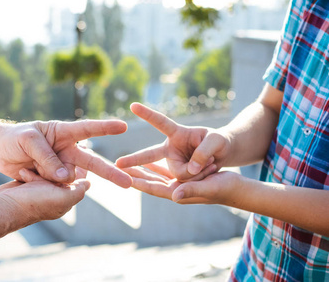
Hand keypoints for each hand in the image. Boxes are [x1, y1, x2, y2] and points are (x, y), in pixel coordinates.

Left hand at [0, 119, 131, 187]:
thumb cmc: (14, 138)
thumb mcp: (28, 141)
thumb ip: (48, 157)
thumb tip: (67, 177)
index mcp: (62, 132)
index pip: (87, 129)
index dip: (105, 128)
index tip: (124, 127)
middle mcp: (67, 149)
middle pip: (92, 162)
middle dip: (110, 172)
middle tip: (127, 183)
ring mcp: (61, 165)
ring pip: (71, 178)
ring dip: (52, 177)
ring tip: (29, 167)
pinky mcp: (53, 179)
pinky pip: (57, 186)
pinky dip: (42, 183)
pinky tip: (27, 173)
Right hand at [0, 168, 90, 223]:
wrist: (4, 207)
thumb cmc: (34, 202)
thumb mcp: (62, 197)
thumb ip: (78, 191)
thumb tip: (89, 184)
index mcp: (65, 200)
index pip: (76, 181)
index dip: (76, 168)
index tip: (75, 154)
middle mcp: (54, 197)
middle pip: (61, 174)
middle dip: (55, 166)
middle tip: (50, 159)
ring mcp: (40, 193)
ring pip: (47, 172)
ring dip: (41, 168)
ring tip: (31, 172)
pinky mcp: (27, 188)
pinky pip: (33, 174)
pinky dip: (30, 172)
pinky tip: (23, 173)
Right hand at [116, 103, 230, 180]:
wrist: (223, 154)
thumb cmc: (220, 141)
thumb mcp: (217, 141)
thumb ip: (204, 152)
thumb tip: (190, 171)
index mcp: (177, 133)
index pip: (160, 122)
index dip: (148, 114)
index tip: (133, 105)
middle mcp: (171, 148)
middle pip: (150, 154)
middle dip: (134, 159)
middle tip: (118, 163)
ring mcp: (174, 162)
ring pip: (180, 174)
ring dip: (199, 172)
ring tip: (212, 163)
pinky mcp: (179, 175)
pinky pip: (184, 182)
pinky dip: (198, 179)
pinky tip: (204, 170)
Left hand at [125, 164, 241, 204]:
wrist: (239, 189)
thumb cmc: (226, 188)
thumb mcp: (208, 187)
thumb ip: (191, 191)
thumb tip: (174, 196)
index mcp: (179, 194)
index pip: (153, 188)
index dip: (138, 181)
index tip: (122, 176)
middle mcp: (176, 191)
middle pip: (150, 183)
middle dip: (135, 176)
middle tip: (118, 169)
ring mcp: (181, 187)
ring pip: (157, 177)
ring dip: (143, 171)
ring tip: (129, 165)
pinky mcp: (186, 181)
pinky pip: (167, 172)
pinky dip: (157, 167)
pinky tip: (151, 162)